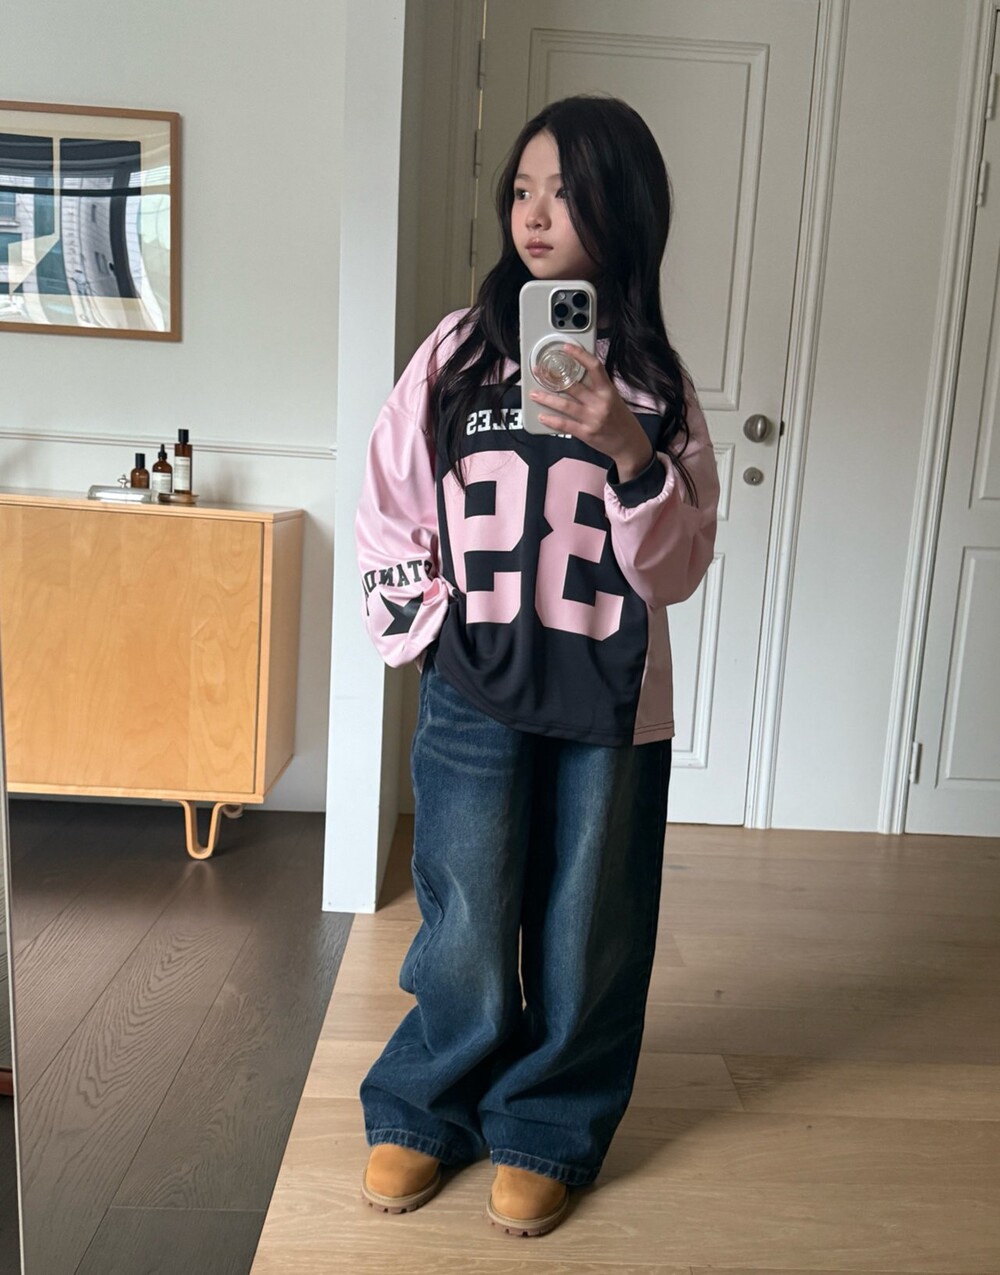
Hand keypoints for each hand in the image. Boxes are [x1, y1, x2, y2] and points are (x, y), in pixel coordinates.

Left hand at [528, 345, 654, 480]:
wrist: (630, 444)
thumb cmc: (620, 419)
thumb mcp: (613, 398)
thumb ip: (597, 388)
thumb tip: (576, 376)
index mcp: (608, 390)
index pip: (594, 367)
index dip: (580, 355)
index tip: (566, 348)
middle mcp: (600, 403)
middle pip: (573, 386)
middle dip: (553, 378)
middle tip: (539, 372)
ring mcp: (592, 418)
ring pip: (565, 405)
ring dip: (547, 399)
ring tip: (534, 394)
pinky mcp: (586, 433)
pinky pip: (565, 424)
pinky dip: (551, 420)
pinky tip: (542, 416)